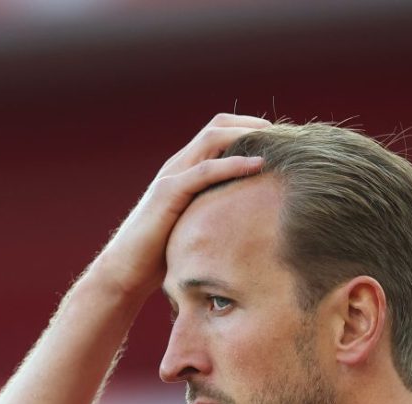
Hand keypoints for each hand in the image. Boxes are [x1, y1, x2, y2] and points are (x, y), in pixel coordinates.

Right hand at [95, 113, 270, 295]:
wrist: (126, 270)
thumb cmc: (162, 254)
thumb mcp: (196, 226)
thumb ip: (216, 213)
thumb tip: (250, 222)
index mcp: (185, 170)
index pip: (218, 134)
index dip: (248, 129)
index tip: (279, 140)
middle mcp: (178, 166)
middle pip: (218, 126)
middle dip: (252, 124)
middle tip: (284, 133)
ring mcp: (172, 176)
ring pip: (212, 138)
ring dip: (247, 134)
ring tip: (277, 139)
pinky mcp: (168, 192)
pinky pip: (205, 170)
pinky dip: (233, 164)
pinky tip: (258, 164)